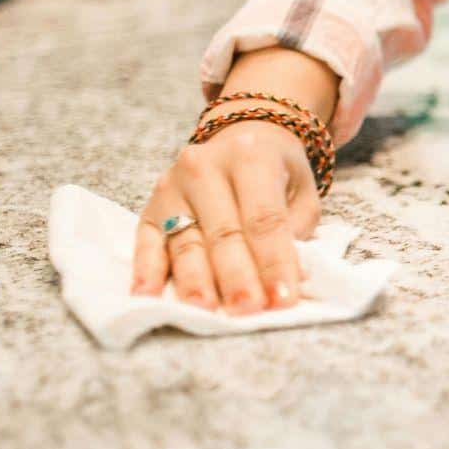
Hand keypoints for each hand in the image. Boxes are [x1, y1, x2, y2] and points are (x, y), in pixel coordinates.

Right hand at [131, 47, 337, 312]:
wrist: (243, 137)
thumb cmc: (277, 173)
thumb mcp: (302, 191)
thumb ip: (296, 229)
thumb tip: (286, 276)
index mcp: (250, 156)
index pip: (264, 218)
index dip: (274, 262)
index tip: (282, 300)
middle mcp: (204, 167)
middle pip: (222, 232)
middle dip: (237, 277)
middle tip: (248, 310)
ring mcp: (172, 186)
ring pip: (185, 241)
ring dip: (196, 281)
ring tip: (205, 312)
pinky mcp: (150, 206)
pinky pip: (147, 242)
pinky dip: (146, 271)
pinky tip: (148, 296)